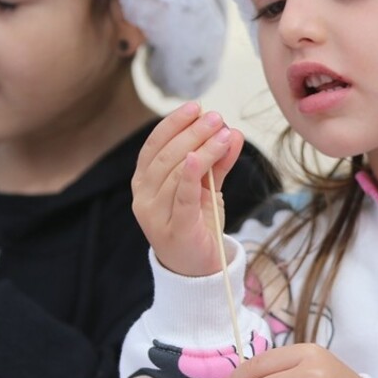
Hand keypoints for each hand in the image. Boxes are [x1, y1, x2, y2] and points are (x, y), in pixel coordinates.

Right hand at [131, 102, 244, 277]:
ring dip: (203, 148)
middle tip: (216, 117)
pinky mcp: (175, 230)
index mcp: (144, 182)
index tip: (195, 107)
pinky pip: (182, 197)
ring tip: (224, 133)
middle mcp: (144, 197)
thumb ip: (218, 161)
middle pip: (166, 156)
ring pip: (176, 173)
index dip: (173, 123)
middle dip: (192, 132)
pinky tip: (201, 157)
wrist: (197, 269)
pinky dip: (191, 175)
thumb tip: (232, 131)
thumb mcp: (208, 187)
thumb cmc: (197, 223)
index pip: (154, 145)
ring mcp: (155, 215)